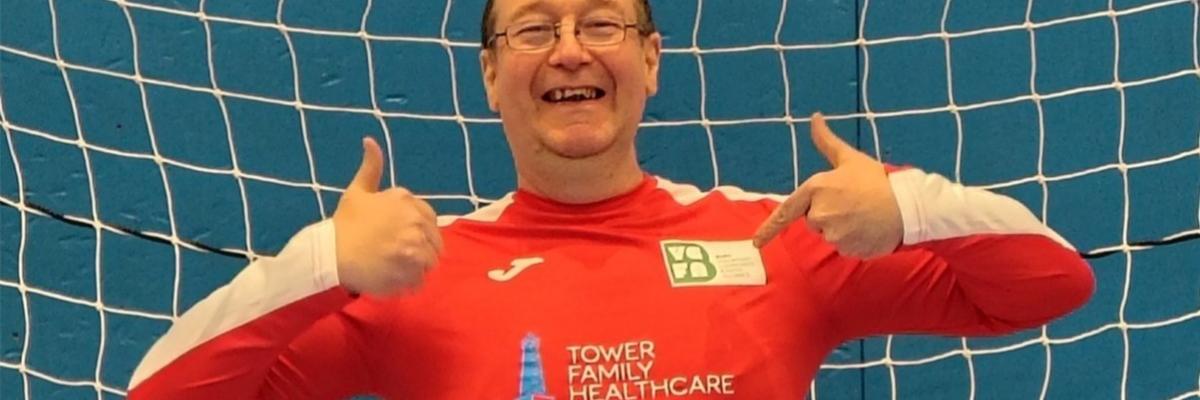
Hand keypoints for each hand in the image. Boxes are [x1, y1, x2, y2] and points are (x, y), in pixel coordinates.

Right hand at [333, 137, 442, 294]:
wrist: (330, 255)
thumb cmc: (344, 225)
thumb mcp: (358, 191)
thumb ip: (371, 167)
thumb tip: (370, 140)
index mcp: (406, 201)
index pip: (429, 220)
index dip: (417, 231)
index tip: (398, 238)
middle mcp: (415, 222)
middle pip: (433, 242)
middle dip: (418, 249)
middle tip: (394, 256)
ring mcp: (416, 249)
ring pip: (429, 262)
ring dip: (415, 267)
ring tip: (392, 268)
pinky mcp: (412, 273)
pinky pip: (421, 281)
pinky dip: (409, 283)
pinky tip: (390, 278)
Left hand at [752, 113, 902, 257]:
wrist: (907, 205)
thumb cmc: (877, 180)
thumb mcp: (849, 158)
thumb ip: (826, 141)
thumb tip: (814, 117)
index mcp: (816, 189)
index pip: (786, 212)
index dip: (769, 229)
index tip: (756, 243)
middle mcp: (820, 214)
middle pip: (812, 220)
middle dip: (826, 213)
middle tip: (851, 203)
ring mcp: (833, 234)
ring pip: (828, 234)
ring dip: (840, 227)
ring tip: (861, 215)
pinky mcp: (847, 249)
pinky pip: (843, 246)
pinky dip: (852, 240)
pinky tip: (867, 228)